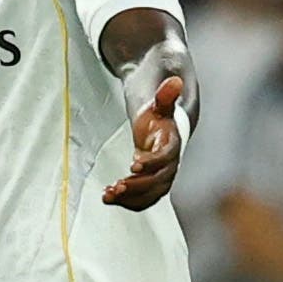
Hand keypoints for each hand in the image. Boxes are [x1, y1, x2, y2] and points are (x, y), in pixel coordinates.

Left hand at [105, 76, 184, 208]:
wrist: (163, 126)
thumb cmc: (160, 114)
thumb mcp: (160, 103)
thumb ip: (165, 94)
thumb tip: (175, 81)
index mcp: (173, 144)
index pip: (166, 157)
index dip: (152, 162)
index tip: (133, 165)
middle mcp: (170, 164)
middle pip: (159, 181)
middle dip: (138, 186)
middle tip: (116, 186)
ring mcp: (161, 175)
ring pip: (151, 193)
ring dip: (131, 197)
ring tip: (108, 195)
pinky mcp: (150, 182)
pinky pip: (143, 197)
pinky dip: (128, 200)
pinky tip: (108, 197)